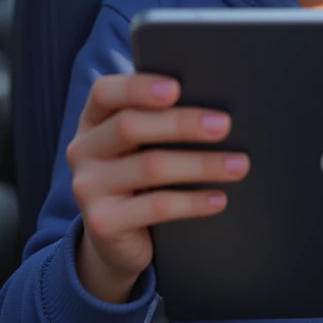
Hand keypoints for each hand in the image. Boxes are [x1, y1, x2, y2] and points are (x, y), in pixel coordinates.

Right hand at [66, 72, 249, 303]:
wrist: (117, 235)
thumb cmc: (141, 173)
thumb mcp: (142, 142)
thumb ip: (160, 117)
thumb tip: (214, 106)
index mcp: (93, 119)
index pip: (105, 92)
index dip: (139, 87)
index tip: (177, 88)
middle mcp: (83, 150)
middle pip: (130, 126)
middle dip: (182, 123)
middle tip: (224, 125)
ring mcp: (88, 188)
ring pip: (150, 166)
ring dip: (201, 164)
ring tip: (238, 165)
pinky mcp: (103, 223)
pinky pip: (156, 207)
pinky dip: (193, 201)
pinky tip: (219, 198)